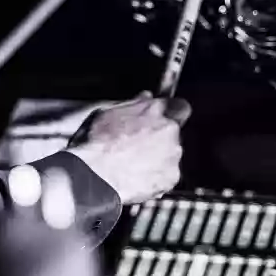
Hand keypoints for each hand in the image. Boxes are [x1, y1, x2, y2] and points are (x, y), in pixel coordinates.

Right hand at [66, 92, 188, 203]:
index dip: (173, 113)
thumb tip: (147, 96)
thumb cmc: (96, 142)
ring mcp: (173, 155)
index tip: (164, 120)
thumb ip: (134, 104)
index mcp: (156, 110)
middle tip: (140, 146)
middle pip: (174, 133)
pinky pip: (167, 176)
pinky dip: (157, 178)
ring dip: (160, 158)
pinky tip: (139, 179)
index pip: (180, 107)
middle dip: (162, 138)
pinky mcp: (171, 177)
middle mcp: (170, 130)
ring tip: (135, 166)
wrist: (94, 175)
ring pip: (171, 155)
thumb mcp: (108, 113)